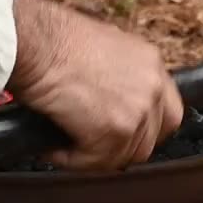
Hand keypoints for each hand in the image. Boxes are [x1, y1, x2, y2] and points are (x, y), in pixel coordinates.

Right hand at [6, 0, 183, 171]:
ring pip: (123, 155)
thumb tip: (109, 102)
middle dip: (119, 148)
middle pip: (150, 141)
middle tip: (90, 146)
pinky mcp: (116, 130)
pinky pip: (97, 161)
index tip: (124, 134)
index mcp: (151, 64)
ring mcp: (139, 110)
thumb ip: (118, 77)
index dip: (146, 130)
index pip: (168, 112)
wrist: (35, 40)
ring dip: (93, 156)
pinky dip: (73, 160)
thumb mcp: (101, 49)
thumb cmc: (52, 40)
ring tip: (66, 145)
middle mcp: (153, 86)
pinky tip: (55, 147)